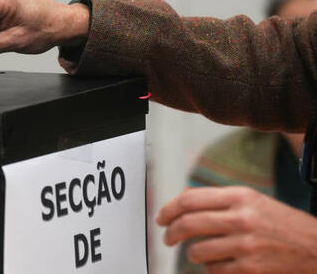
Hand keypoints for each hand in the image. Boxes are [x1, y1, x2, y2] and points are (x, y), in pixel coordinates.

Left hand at [156, 186, 316, 272]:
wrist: (316, 248)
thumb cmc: (280, 223)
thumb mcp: (252, 200)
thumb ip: (219, 200)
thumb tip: (182, 201)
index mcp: (240, 196)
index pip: (190, 199)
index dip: (169, 209)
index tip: (161, 217)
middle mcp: (242, 218)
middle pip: (188, 224)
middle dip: (170, 233)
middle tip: (167, 238)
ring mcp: (246, 245)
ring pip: (197, 251)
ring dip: (193, 254)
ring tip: (199, 252)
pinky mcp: (250, 268)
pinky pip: (213, 270)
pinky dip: (211, 268)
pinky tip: (219, 263)